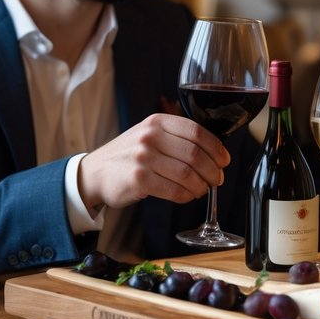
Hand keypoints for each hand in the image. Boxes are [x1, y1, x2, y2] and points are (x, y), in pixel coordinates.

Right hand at [77, 113, 230, 211]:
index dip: (216, 148)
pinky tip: (188, 196)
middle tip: (217, 180)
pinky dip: (186, 196)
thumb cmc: (130, 155)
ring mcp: (143, 158)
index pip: (196, 132)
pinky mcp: (138, 179)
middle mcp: (150, 136)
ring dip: (201, 186)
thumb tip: (215, 153)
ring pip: (187, 174)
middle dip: (212, 170)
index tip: (224, 161)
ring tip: (202, 189)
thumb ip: (177, 138)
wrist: (95, 173)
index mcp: (157, 122)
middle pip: (195, 154)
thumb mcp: (150, 135)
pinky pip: (174, 190)